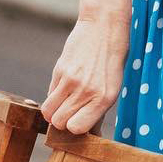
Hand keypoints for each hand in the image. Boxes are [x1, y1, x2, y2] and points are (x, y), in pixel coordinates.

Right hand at [42, 11, 129, 133]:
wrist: (105, 27)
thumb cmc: (111, 60)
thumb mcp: (114, 85)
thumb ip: (98, 108)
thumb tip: (89, 134)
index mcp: (105, 98)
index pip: (78, 128)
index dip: (75, 128)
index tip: (77, 123)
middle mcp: (88, 91)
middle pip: (61, 123)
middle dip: (62, 122)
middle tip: (69, 112)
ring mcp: (72, 81)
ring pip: (49, 112)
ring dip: (53, 112)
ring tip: (63, 104)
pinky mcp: (60, 70)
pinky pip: (49, 94)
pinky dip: (53, 96)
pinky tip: (64, 87)